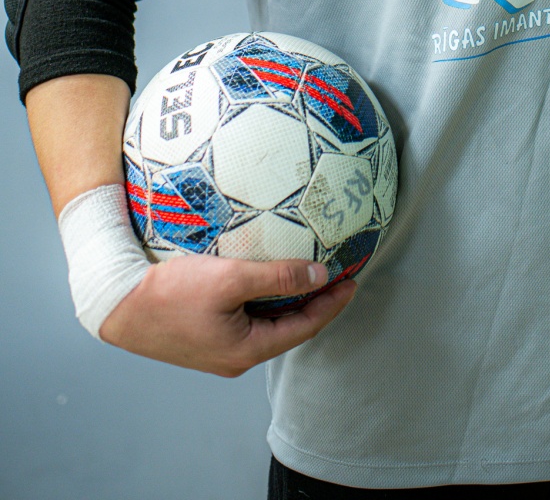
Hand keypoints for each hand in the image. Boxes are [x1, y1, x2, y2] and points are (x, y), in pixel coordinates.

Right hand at [99, 254, 355, 375]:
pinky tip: (270, 278)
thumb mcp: (230, 279)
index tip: (352, 279)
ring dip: (291, 300)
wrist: (117, 303)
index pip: (305, 327)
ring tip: (312, 273)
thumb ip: (277, 277)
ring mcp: (220, 348)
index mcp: (246, 350)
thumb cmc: (170, 293)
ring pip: (269, 324)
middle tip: (338, 274)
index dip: (332, 303)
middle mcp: (236, 356)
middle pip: (290, 328)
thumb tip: (320, 276)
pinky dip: (267, 299)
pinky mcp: (206, 334)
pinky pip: (248, 318)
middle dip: (317, 302)